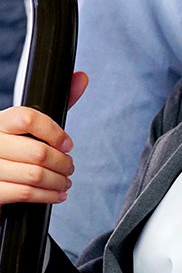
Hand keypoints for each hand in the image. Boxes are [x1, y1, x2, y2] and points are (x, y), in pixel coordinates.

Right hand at [0, 71, 87, 205]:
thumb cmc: (14, 150)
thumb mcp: (29, 127)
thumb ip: (56, 105)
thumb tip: (82, 77)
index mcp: (0, 121)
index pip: (28, 118)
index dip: (54, 132)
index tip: (68, 144)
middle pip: (38, 151)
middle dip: (62, 162)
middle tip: (70, 167)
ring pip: (34, 175)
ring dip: (58, 181)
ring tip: (65, 181)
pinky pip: (25, 193)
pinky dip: (48, 196)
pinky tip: (56, 195)